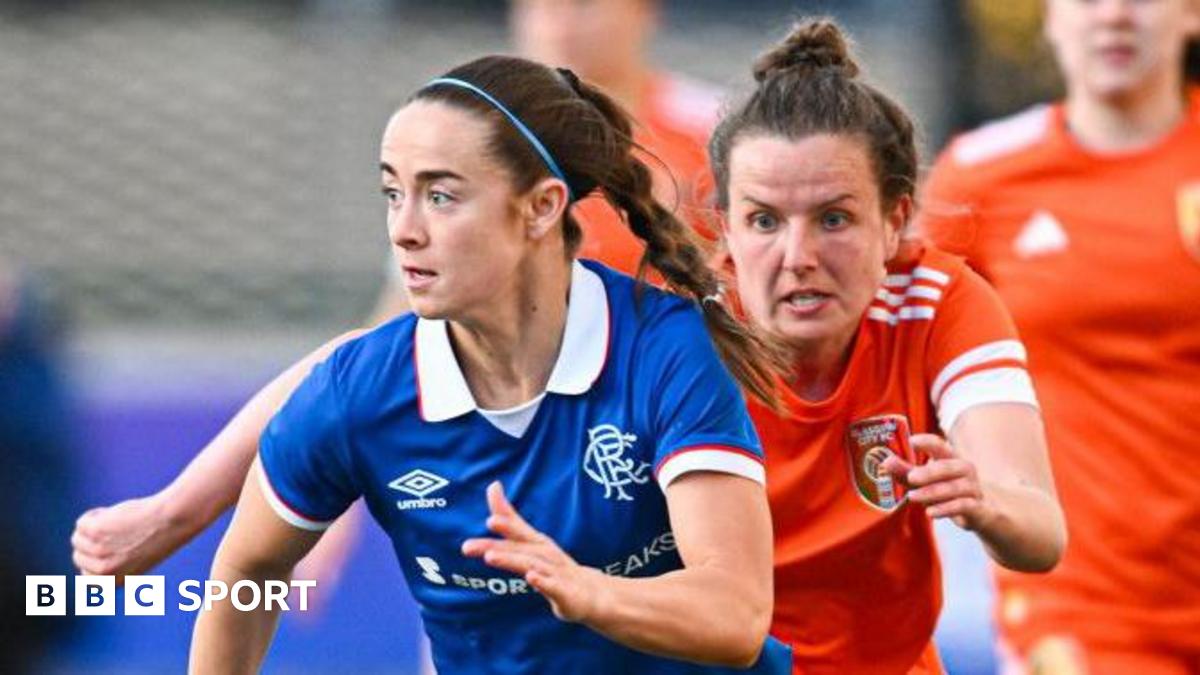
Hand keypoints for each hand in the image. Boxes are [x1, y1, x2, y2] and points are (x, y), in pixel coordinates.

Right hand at [71, 493, 191, 582]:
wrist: (172, 520)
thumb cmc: (159, 534)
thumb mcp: (136, 557)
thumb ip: (114, 562)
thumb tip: (87, 557)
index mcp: (116, 582)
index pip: (87, 577)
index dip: (95, 559)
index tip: (108, 547)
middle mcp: (104, 571)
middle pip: (78, 556)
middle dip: (91, 542)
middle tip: (116, 531)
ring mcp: (98, 551)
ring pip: (78, 537)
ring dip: (94, 526)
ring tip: (118, 522)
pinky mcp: (95, 532)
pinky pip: (81, 522)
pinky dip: (96, 514)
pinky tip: (114, 513)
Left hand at [461, 482, 602, 622]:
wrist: (591, 593)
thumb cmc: (556, 565)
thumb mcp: (531, 543)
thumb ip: (509, 518)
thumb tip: (493, 486)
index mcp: (536, 544)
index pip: (516, 531)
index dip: (504, 522)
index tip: (490, 509)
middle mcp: (545, 554)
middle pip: (517, 548)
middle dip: (496, 543)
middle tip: (474, 538)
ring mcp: (556, 572)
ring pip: (532, 564)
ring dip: (511, 560)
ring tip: (490, 557)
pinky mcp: (565, 593)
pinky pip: (554, 587)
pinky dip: (544, 581)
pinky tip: (532, 578)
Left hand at [881, 434, 989, 529]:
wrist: (982, 513)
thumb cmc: (947, 491)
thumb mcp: (925, 482)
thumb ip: (906, 472)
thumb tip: (885, 460)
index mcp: (951, 459)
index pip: (941, 446)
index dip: (928, 442)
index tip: (912, 441)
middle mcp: (965, 471)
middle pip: (950, 466)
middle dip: (930, 471)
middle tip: (911, 476)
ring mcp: (974, 489)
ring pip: (956, 487)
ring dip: (933, 492)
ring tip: (912, 496)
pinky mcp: (978, 508)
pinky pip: (964, 506)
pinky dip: (946, 509)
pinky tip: (930, 513)